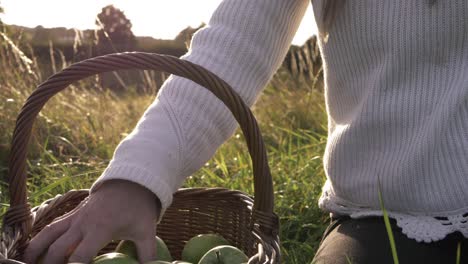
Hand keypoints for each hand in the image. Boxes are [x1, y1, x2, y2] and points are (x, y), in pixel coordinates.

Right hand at [23, 179, 161, 263]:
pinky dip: (42, 237)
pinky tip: (35, 249)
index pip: (80, 255)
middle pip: (58, 247)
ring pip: (49, 233)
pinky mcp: (74, 213)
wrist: (132, 181)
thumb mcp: (146, 230)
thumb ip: (147, 254)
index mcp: (101, 228)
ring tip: (28, 263)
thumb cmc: (139, 208)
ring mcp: (76, 216)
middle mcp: (84, 222)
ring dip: (37, 249)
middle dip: (50, 263)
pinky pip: (53, 225)